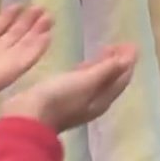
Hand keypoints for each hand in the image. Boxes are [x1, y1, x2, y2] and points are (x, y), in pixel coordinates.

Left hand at [0, 4, 51, 106]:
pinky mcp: (15, 69)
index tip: (20, 4)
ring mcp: (7, 60)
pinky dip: (40, 46)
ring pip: (26, 42)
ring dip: (38, 30)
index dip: (9, 16)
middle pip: (16, 33)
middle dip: (29, 21)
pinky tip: (49, 35)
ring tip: (49, 17)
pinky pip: (30, 55)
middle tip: (41, 8)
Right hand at [6, 44, 135, 133]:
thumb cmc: (59, 97)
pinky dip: (88, 71)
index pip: (122, 78)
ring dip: (103, 66)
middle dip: (117, 63)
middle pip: (112, 80)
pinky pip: (83, 82)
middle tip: (117, 44)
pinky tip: (81, 65)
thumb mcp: (86, 81)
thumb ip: (107, 68)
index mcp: (103, 99)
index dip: (128, 61)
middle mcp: (95, 101)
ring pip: (98, 81)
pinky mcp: (64, 97)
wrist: (29, 116)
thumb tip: (130, 56)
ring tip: (103, 50)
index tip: (131, 44)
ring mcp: (79, 100)